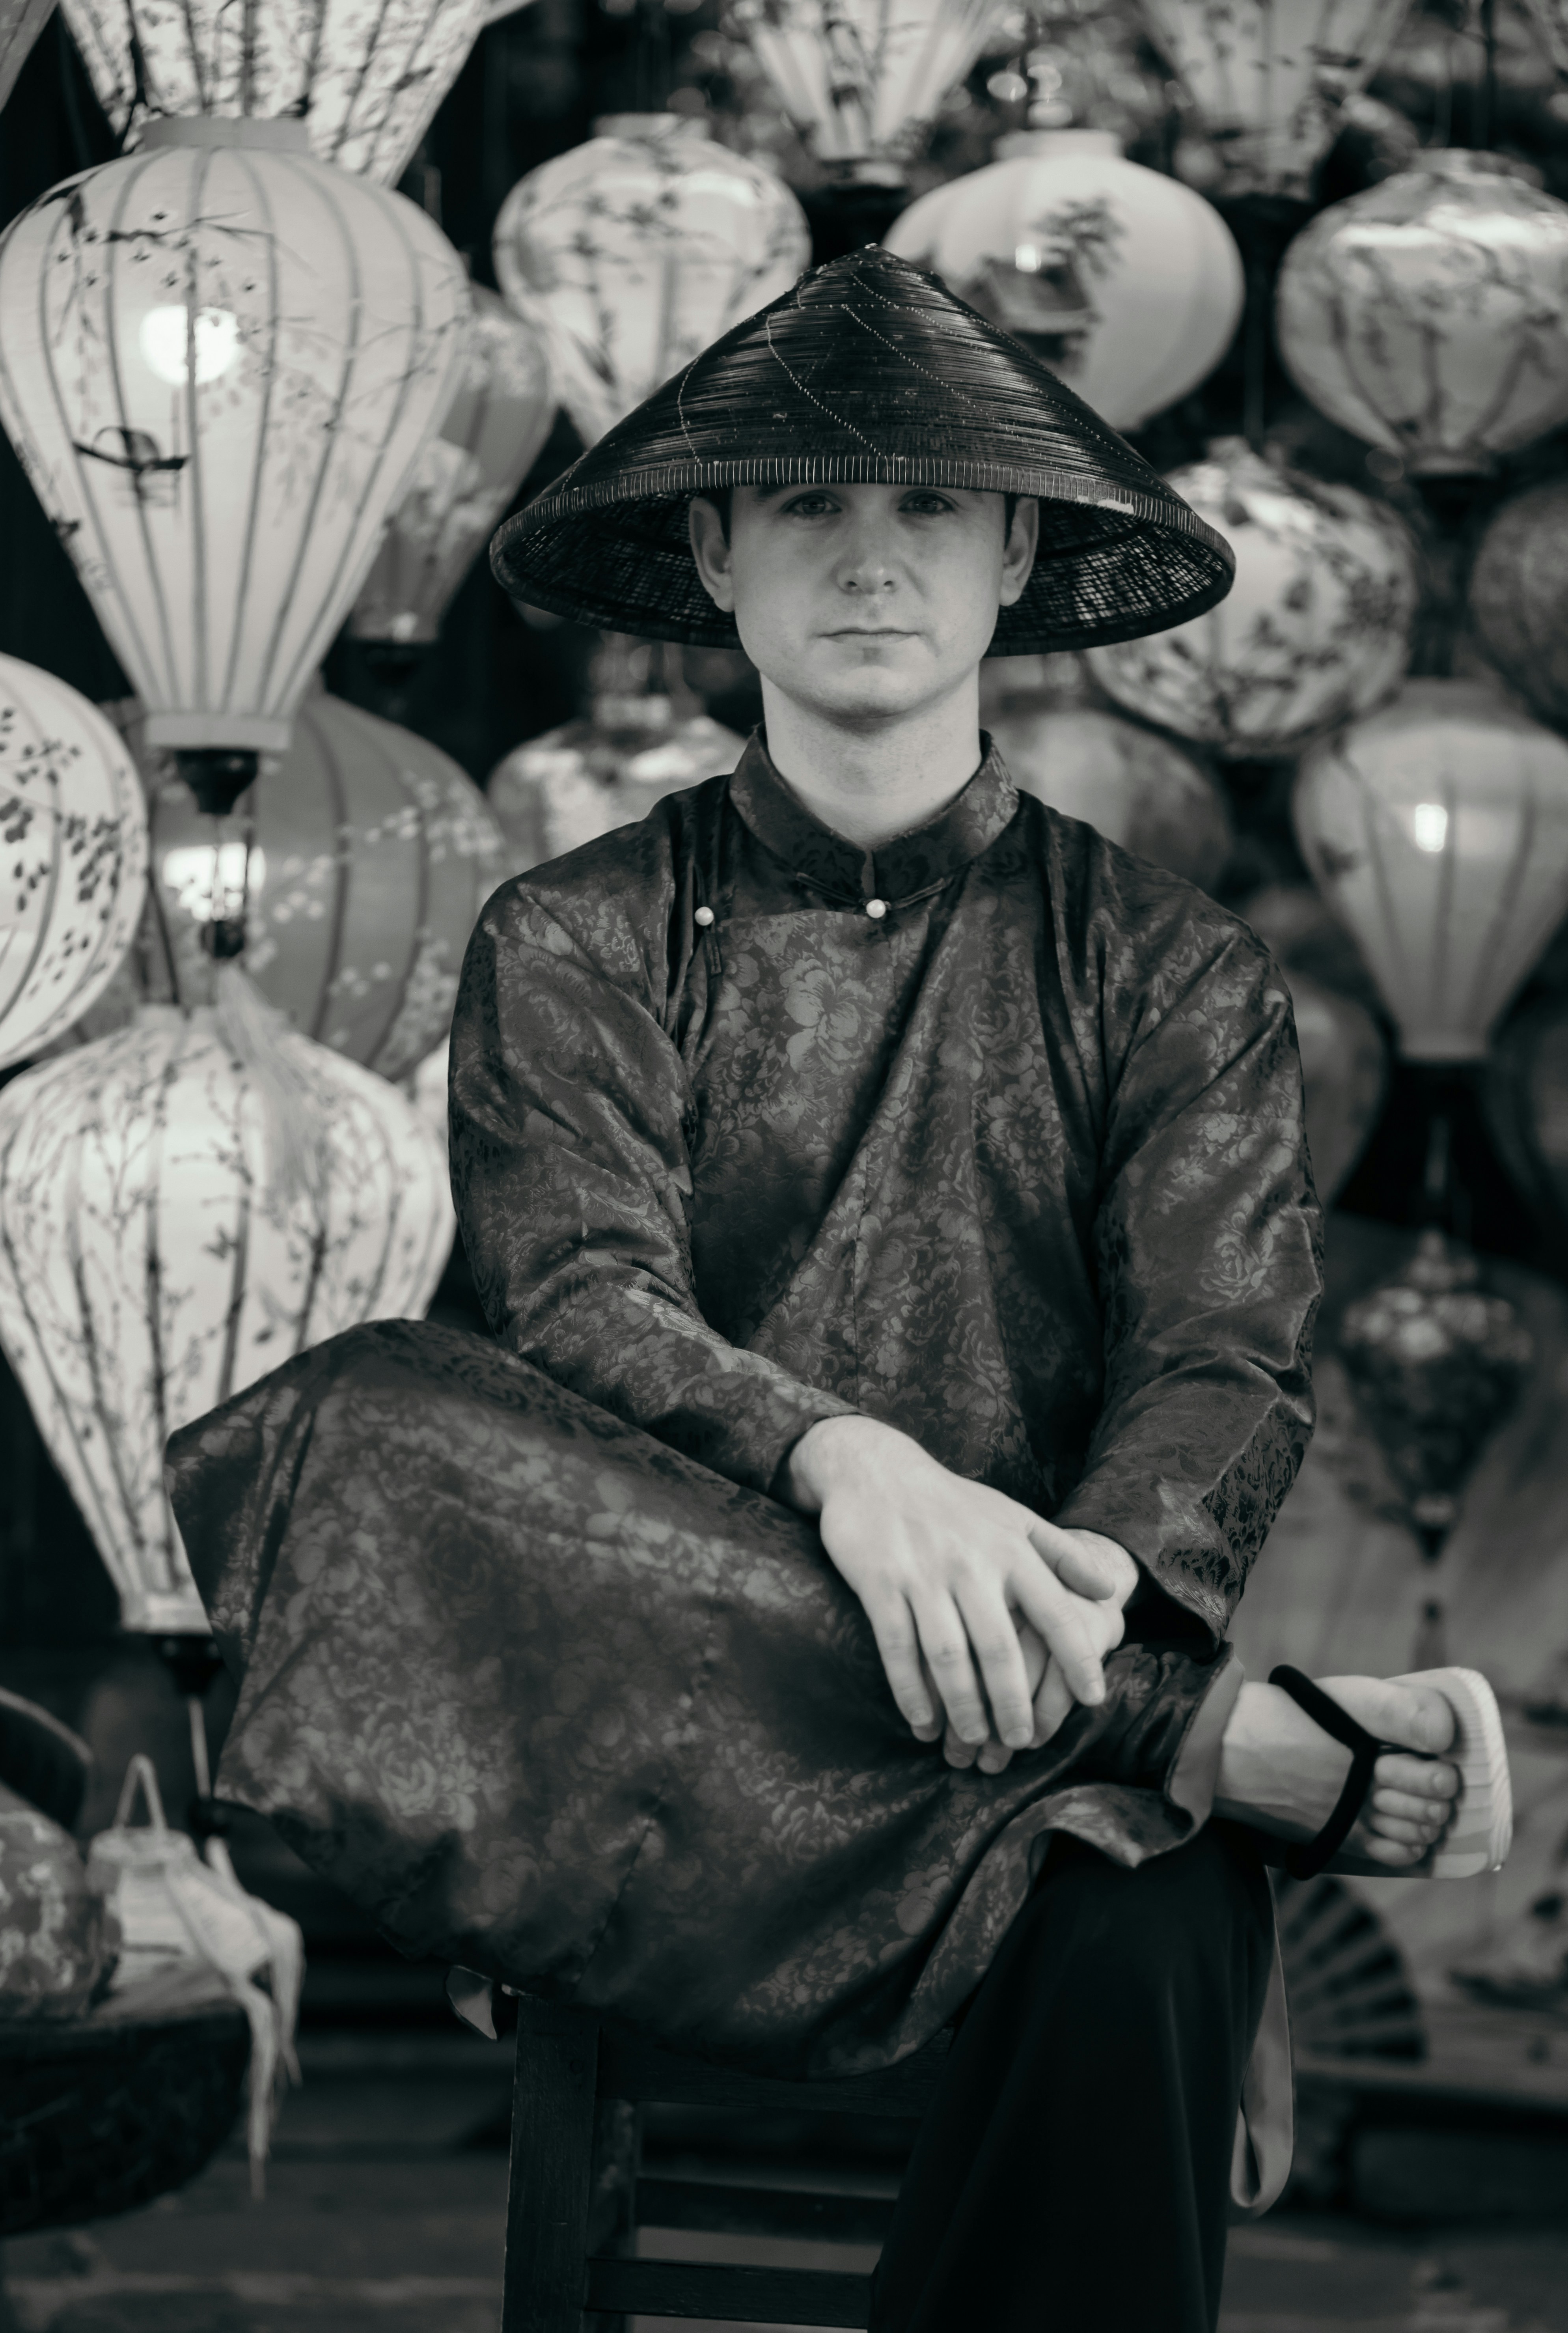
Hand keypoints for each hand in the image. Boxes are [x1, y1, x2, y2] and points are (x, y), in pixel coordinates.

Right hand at [786, 1416, 1135, 1753]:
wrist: (875, 1470)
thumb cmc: (952, 1504)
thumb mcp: (1012, 1518)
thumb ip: (1062, 1554)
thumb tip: (1110, 1589)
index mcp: (1009, 1549)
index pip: (1054, 1611)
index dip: (1077, 1657)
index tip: (1093, 1699)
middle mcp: (970, 1564)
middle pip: (999, 1646)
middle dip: (1013, 1701)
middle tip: (1021, 1741)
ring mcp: (923, 1575)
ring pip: (948, 1655)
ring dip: (963, 1705)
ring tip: (975, 1739)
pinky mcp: (880, 1584)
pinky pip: (898, 1648)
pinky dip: (910, 1691)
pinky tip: (923, 1723)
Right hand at [1215, 1676, 1460, 1868]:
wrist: (1225, 1747)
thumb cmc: (1286, 1714)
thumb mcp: (1343, 1696)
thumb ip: (1398, 1710)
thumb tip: (1448, 1731)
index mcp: (1365, 1752)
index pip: (1433, 1776)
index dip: (1445, 1772)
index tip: (1440, 1758)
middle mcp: (1359, 1792)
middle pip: (1426, 1808)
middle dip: (1439, 1797)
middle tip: (1435, 1780)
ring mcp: (1346, 1819)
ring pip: (1411, 1833)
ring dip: (1427, 1821)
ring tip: (1423, 1804)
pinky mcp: (1331, 1836)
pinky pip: (1386, 1854)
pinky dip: (1408, 1847)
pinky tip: (1409, 1833)